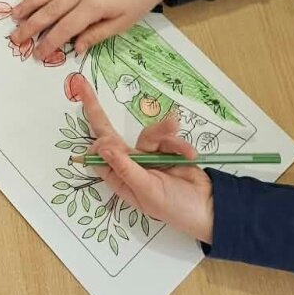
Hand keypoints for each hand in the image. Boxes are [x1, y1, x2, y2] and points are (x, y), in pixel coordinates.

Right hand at [10, 0, 175, 62]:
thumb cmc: (138, 1)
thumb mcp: (122, 24)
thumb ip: (96, 35)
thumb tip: (75, 49)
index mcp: (94, 5)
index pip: (65, 28)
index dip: (49, 43)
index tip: (37, 55)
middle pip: (50, 10)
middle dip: (31, 26)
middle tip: (16, 38)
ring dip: (29, 4)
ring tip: (14, 16)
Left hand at [71, 75, 213, 243]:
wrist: (210, 208)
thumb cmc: (176, 208)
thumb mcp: (148, 192)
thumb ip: (127, 169)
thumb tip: (102, 148)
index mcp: (120, 178)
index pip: (98, 154)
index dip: (96, 141)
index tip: (96, 133)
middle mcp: (130, 164)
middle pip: (109, 133)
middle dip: (97, 109)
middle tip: (83, 86)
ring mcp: (149, 155)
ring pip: (147, 133)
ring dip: (164, 134)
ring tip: (181, 142)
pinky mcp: (167, 149)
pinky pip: (168, 137)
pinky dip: (179, 144)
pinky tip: (190, 154)